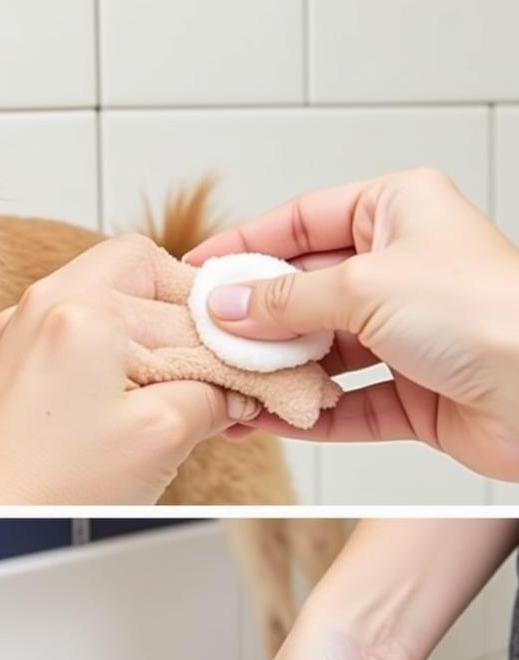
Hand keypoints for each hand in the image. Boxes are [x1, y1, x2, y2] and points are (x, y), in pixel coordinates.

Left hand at [0, 235, 260, 504]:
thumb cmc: (43, 492)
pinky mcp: (7, 357)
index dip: (231, 350)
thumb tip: (233, 387)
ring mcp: (19, 327)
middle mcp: (44, 304)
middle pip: (143, 271)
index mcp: (85, 311)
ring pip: (106, 294)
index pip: (189, 317)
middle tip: (211, 361)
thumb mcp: (160, 439)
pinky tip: (124, 392)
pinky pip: (72, 327)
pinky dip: (109, 347)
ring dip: (148, 327)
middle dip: (186, 313)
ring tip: (171, 382)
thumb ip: (212, 397)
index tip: (251, 378)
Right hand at [186, 168, 518, 480]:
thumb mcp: (364, 286)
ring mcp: (406, 333)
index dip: (244, 246)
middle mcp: (402, 269)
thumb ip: (285, 300)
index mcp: (399, 212)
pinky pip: (343, 402)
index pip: (300, 222)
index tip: (198, 269)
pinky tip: (268, 419)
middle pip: (303, 291)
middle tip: (204, 336)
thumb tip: (227, 305)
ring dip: (275, 373)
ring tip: (229, 385)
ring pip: (319, 351)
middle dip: (253, 319)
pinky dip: (305, 412)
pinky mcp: (412, 391)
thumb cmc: (489, 313)